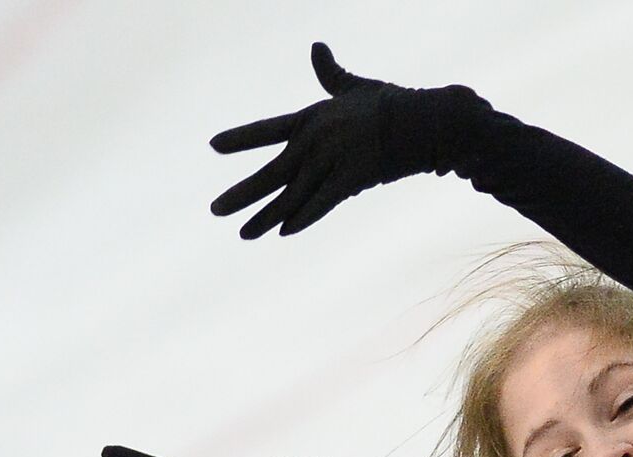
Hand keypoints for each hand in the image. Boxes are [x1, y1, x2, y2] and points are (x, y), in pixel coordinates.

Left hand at [209, 42, 440, 238]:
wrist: (419, 120)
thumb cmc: (390, 102)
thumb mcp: (355, 86)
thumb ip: (331, 73)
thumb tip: (317, 47)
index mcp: (311, 119)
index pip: (267, 129)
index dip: (240, 138)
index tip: (214, 145)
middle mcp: (313, 143)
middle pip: (270, 175)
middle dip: (241, 195)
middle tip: (215, 210)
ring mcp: (330, 163)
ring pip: (290, 197)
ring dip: (265, 218)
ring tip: (242, 234)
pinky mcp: (350, 181)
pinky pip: (322, 205)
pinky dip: (303, 218)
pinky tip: (283, 232)